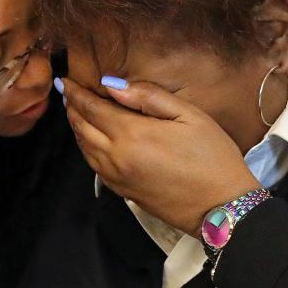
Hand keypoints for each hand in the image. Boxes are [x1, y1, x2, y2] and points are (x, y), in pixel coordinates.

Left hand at [61, 77, 260, 235]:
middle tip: (67, 94)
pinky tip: (92, 141)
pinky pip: (95, 167)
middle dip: (72, 108)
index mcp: (132, 135)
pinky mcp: (124, 192)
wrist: (222, 206)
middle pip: (82, 128)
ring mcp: (118, 178)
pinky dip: (87, 149)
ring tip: (76, 113)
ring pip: (85, 149)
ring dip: (77, 129)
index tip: (64, 81)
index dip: (76, 93)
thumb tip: (113, 85)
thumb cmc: (213, 157)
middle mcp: (117, 157)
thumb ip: (149, 97)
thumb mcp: (189, 115)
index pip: (92, 108)